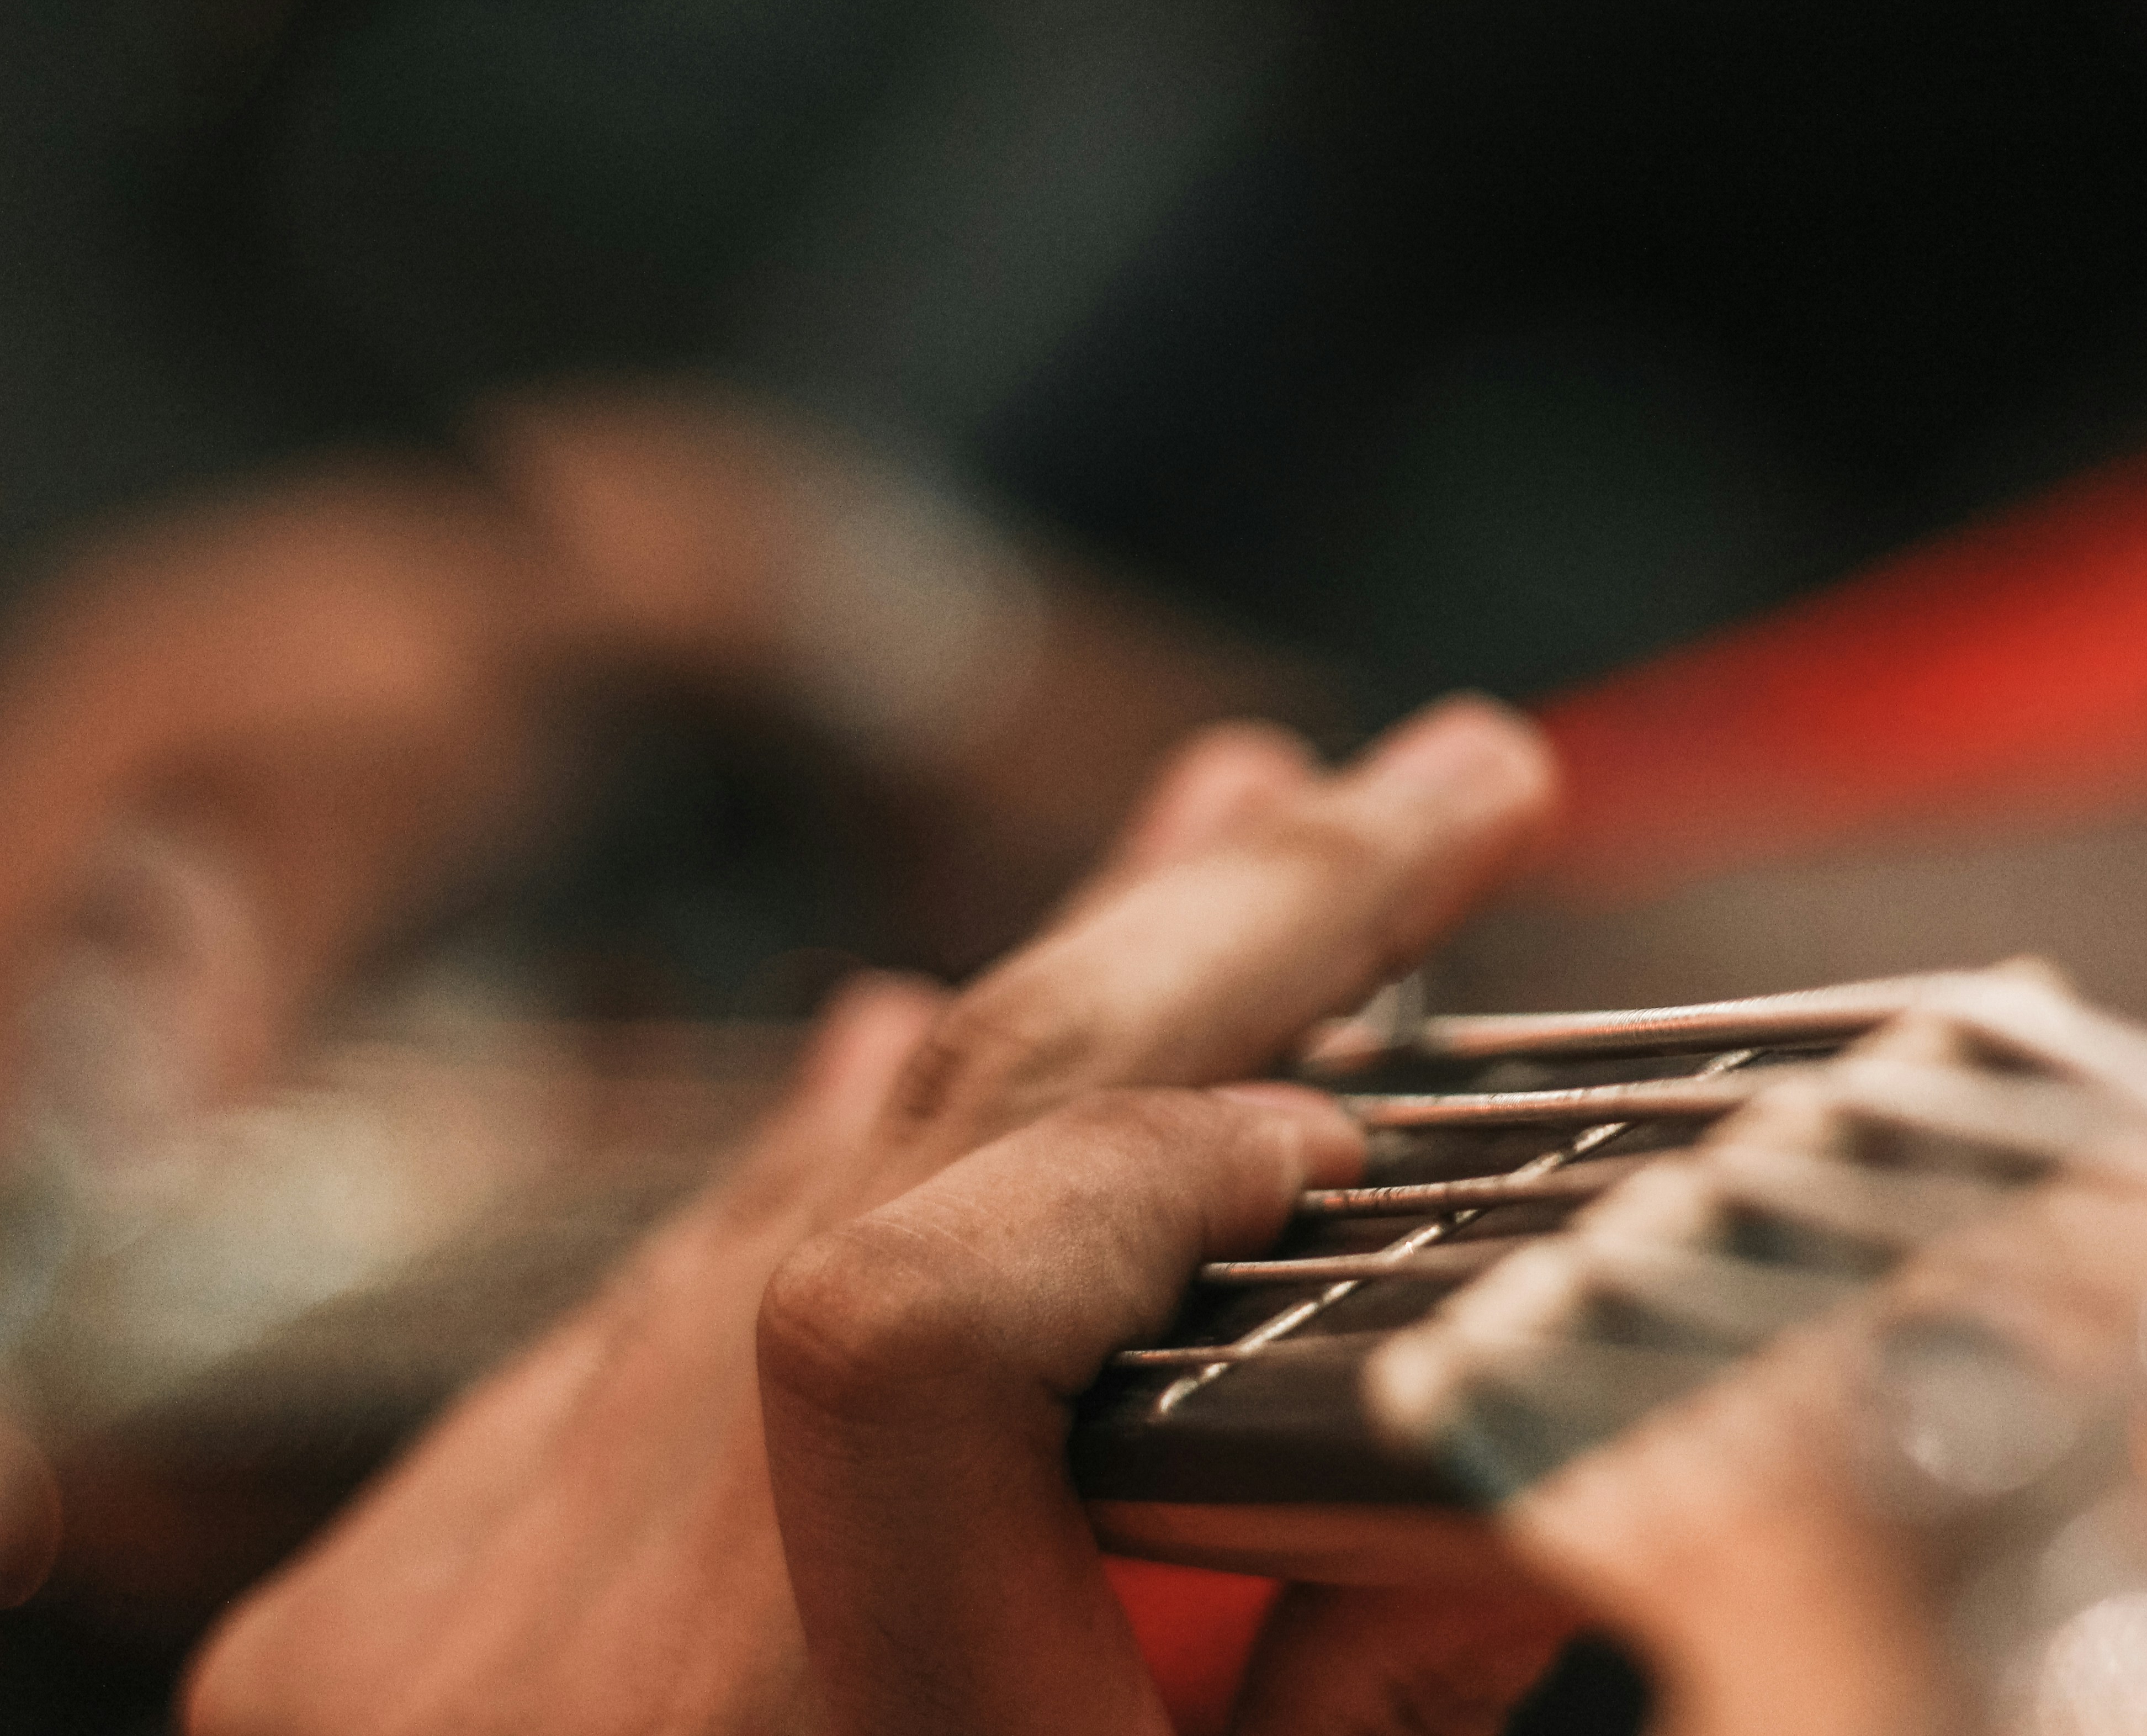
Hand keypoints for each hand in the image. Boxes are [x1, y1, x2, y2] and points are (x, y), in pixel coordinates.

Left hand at [188, 696, 1569, 1735]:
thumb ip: (1340, 1718)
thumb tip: (1493, 1453)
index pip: (912, 1322)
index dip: (1146, 1170)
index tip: (1351, 1118)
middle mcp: (561, 1676)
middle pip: (897, 1179)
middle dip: (1200, 949)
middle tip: (1429, 788)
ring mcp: (422, 1625)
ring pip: (772, 1199)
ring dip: (1036, 1013)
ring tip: (1225, 827)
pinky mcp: (368, 1607)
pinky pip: (631, 1307)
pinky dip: (815, 1163)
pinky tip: (918, 1031)